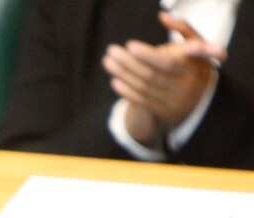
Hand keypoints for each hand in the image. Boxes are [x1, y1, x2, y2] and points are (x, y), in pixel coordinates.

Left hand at [102, 13, 226, 135]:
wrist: (200, 96)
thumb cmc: (193, 62)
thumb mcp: (196, 43)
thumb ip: (182, 28)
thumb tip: (163, 15)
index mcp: (193, 67)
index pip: (167, 63)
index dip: (148, 55)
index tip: (130, 45)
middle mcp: (185, 86)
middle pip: (151, 75)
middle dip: (128, 63)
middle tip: (111, 50)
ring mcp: (174, 101)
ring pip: (144, 88)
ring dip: (123, 74)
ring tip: (108, 61)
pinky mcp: (163, 111)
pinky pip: (142, 101)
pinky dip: (127, 91)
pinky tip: (115, 80)